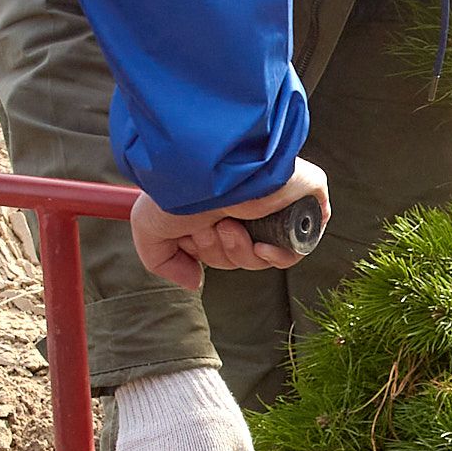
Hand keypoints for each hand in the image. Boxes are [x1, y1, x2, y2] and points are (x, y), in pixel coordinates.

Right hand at [129, 158, 329, 291]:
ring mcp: (273, 204)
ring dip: (240, 251)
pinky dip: (278, 256)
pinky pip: (297, 249)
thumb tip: (195, 280)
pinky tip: (261, 244)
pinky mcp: (302, 203)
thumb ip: (163, 261)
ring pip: (263, 257)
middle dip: (219, 251)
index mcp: (216, 207)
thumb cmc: (176, 190)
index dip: (203, 251)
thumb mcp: (149, 230)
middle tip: (211, 223)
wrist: (205, 169)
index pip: (218, 249)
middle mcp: (245, 205)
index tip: (191, 236)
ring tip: (229, 223)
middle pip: (238, 256)